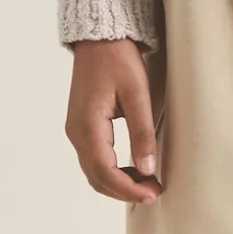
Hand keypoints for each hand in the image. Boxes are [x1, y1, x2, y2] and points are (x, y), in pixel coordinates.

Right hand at [65, 39, 161, 203]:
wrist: (99, 39)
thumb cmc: (118, 60)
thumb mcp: (137, 94)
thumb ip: (142, 132)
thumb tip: (147, 169)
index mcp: (87, 125)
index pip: (105, 171)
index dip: (129, 189)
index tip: (153, 194)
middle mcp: (76, 132)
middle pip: (97, 178)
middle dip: (126, 191)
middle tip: (156, 192)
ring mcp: (77, 131)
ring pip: (94, 173)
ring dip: (120, 184)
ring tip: (149, 183)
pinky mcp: (82, 128)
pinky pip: (95, 161)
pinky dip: (113, 173)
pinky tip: (135, 171)